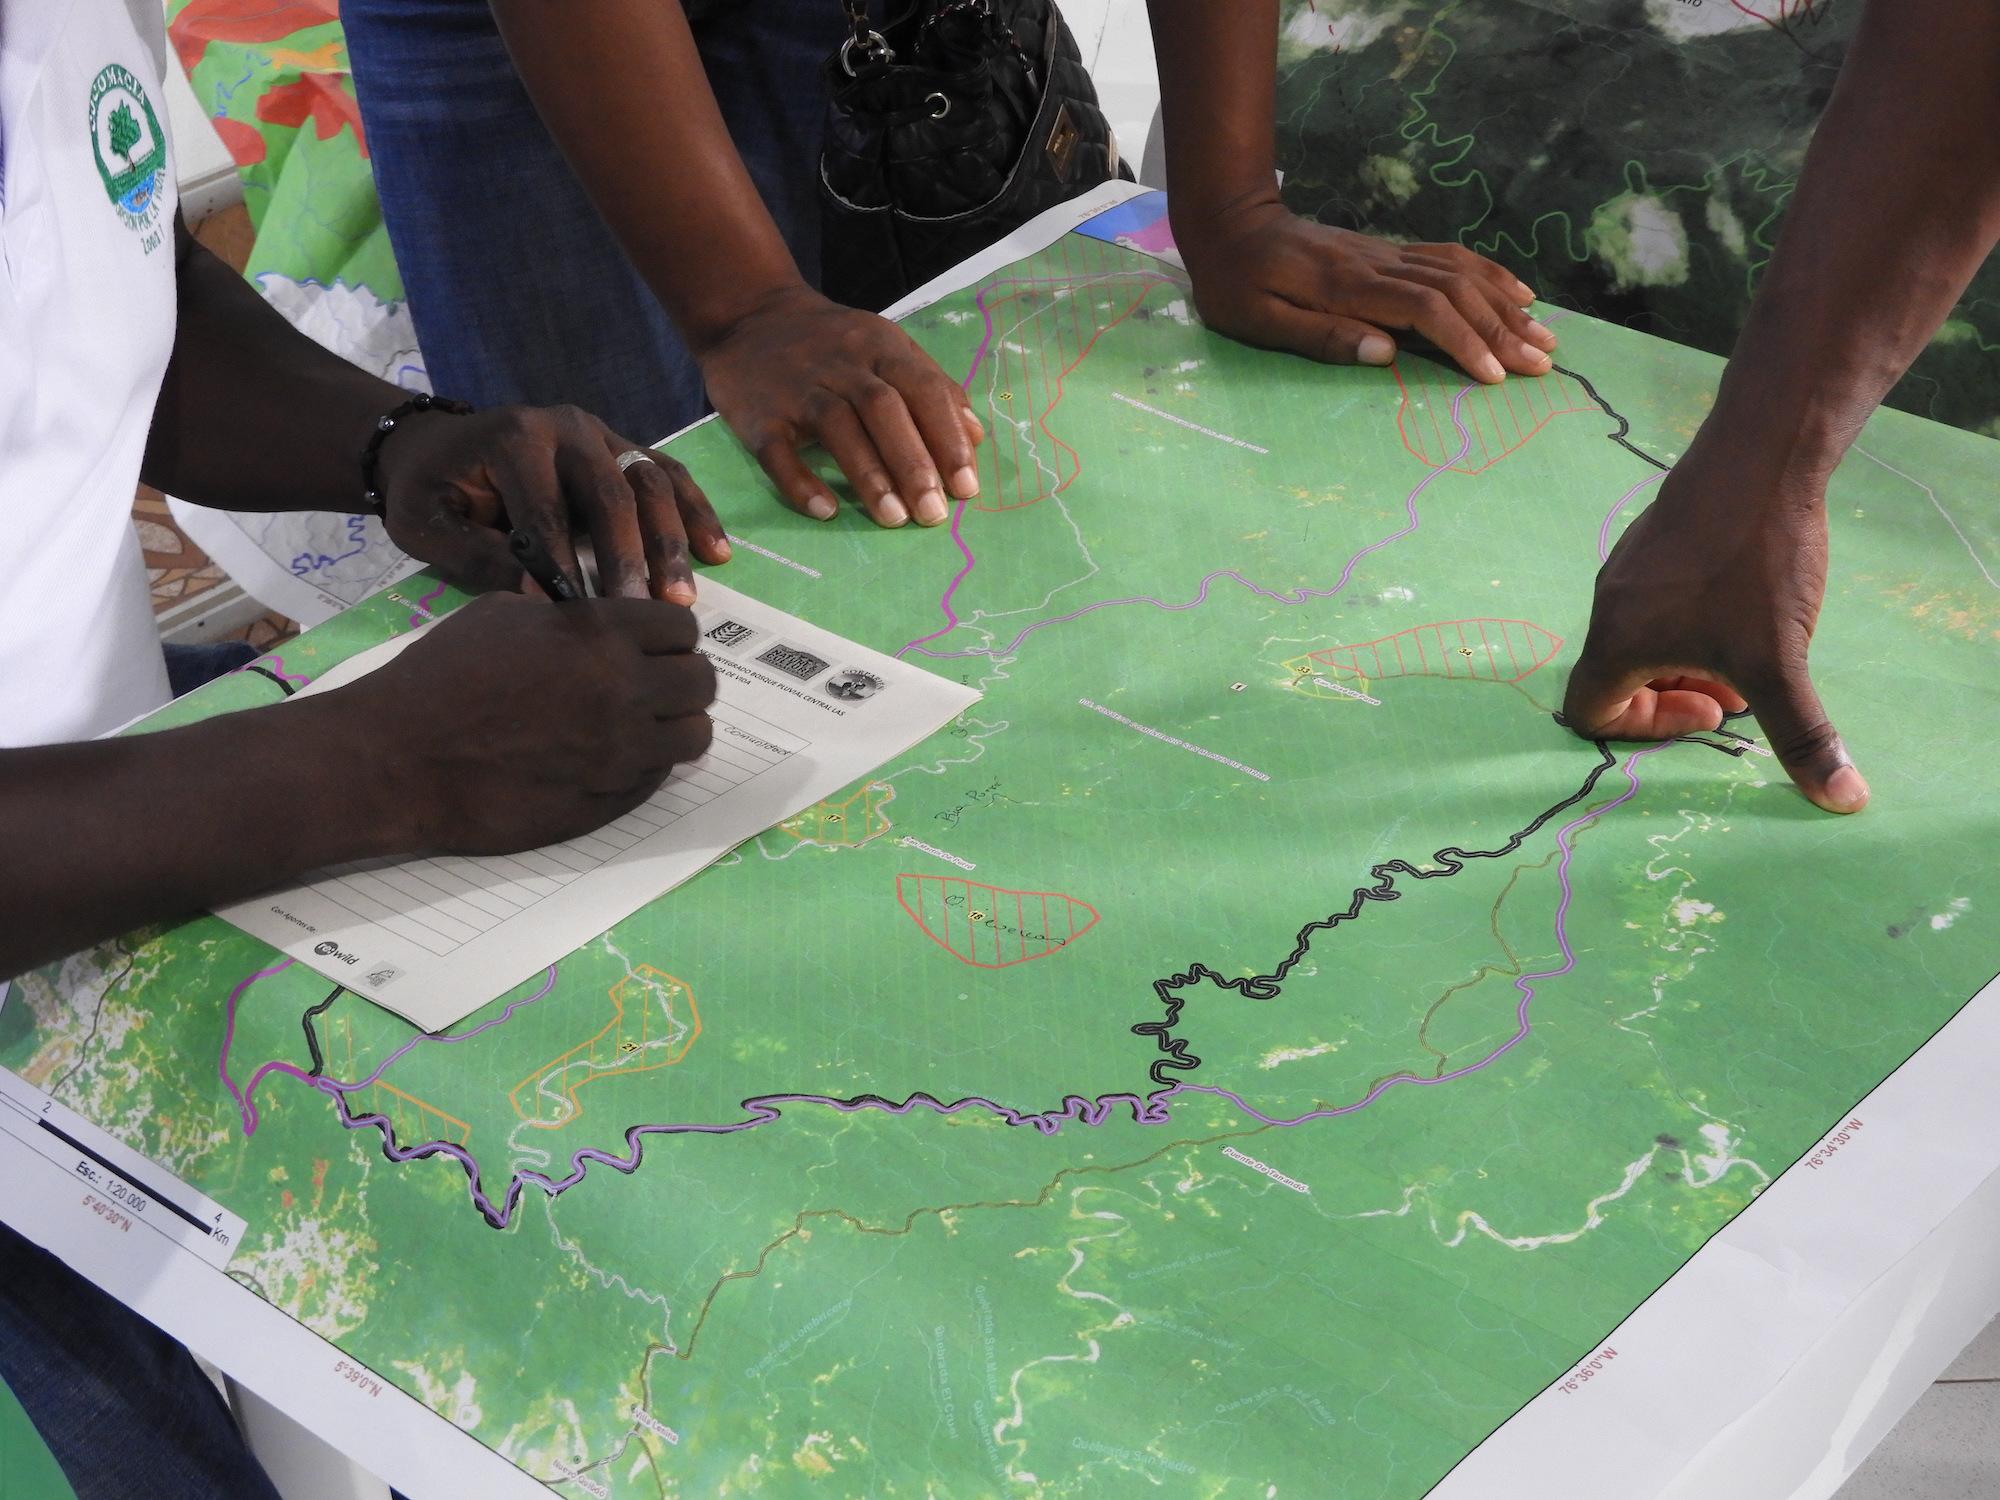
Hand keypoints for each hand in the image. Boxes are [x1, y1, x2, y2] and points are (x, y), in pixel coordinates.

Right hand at [340, 592, 716, 851]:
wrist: (399, 758)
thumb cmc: (439, 678)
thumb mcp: (502, 616)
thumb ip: (567, 617)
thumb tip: (602, 621)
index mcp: (601, 634)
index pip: (683, 629)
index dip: (671, 638)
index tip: (656, 648)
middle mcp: (625, 690)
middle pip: (702, 682)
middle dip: (684, 680)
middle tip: (658, 687)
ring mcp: (622, 751)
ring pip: (695, 735)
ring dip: (677, 727)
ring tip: (645, 726)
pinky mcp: (610, 800)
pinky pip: (657, 778)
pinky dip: (646, 765)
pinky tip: (611, 758)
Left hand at [375, 404, 729, 603]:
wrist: (433, 446)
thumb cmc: (430, 490)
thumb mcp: (428, 526)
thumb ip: (477, 556)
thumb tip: (536, 595)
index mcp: (515, 439)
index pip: (548, 509)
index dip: (561, 565)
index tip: (571, 617)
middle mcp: (566, 426)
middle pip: (612, 494)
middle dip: (630, 559)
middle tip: (642, 614)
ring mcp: (602, 433)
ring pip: (650, 483)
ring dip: (670, 542)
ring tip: (680, 597)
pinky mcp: (623, 447)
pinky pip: (669, 475)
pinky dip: (695, 513)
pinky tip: (715, 553)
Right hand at [698, 283, 984, 528]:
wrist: (749, 315)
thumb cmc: (833, 343)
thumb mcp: (887, 346)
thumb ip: (932, 386)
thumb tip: (976, 436)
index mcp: (881, 346)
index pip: (923, 389)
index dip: (947, 438)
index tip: (966, 488)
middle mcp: (842, 363)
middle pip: (884, 409)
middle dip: (913, 464)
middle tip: (933, 514)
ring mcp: (798, 386)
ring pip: (837, 427)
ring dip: (869, 475)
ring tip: (894, 518)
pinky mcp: (758, 413)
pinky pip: (777, 450)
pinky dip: (800, 481)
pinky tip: (825, 510)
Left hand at [1175, 194, 1556, 382]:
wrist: (1232, 223)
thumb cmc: (1236, 284)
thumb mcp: (1260, 322)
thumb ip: (1322, 337)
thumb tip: (1385, 354)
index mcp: (1348, 288)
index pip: (1424, 311)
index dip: (1463, 342)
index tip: (1493, 376)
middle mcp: (1379, 265)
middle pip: (1457, 292)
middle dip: (1503, 330)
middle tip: (1542, 364)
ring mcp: (1388, 253)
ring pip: (1462, 273)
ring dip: (1507, 305)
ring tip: (1545, 335)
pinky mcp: (1389, 251)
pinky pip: (1450, 257)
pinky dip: (1490, 274)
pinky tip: (1518, 293)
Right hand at [1561, 455, 1868, 813]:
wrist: (1760, 456)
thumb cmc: (1755, 565)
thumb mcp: (1779, 662)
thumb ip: (1802, 735)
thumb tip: (1844, 800)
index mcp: (1618, 643)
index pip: (1589, 713)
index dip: (1646, 731)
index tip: (1710, 711)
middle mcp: (1609, 605)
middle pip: (1619, 676)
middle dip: (1678, 694)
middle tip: (1736, 689)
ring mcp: (1628, 566)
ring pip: (1641, 636)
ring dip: (1688, 657)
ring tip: (1748, 647)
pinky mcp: (1654, 537)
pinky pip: (1655, 599)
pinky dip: (1690, 619)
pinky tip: (1746, 600)